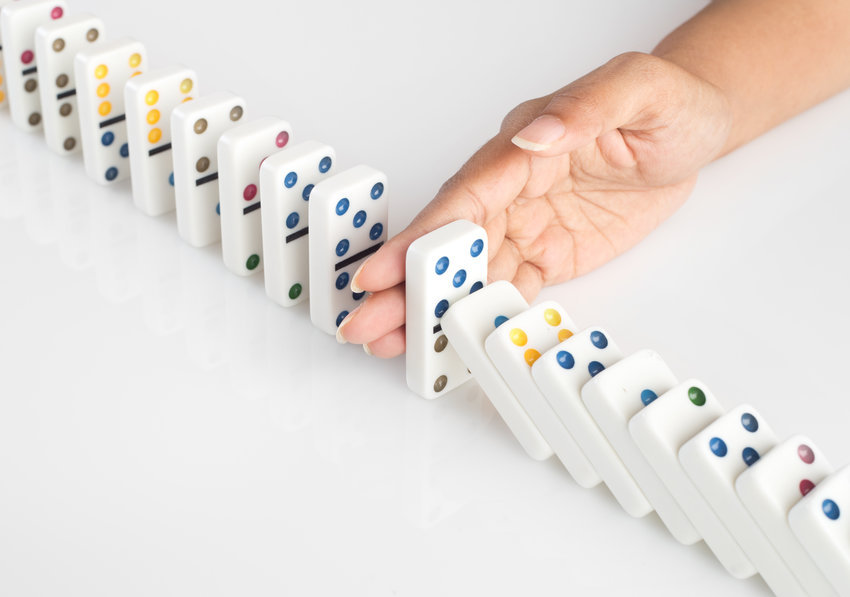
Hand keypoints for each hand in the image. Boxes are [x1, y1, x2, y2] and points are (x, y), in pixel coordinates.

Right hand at [339, 52, 731, 356]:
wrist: (696, 132)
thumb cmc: (670, 103)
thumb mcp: (636, 91)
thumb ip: (585, 110)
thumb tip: (534, 136)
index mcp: (521, 149)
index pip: (462, 199)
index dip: (420, 239)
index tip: (382, 271)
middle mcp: (513, 190)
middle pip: (451, 244)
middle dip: (407, 286)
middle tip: (366, 324)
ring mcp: (528, 225)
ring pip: (471, 274)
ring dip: (432, 310)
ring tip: (395, 345)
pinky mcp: (549, 255)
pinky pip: (509, 290)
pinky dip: (480, 317)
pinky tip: (450, 341)